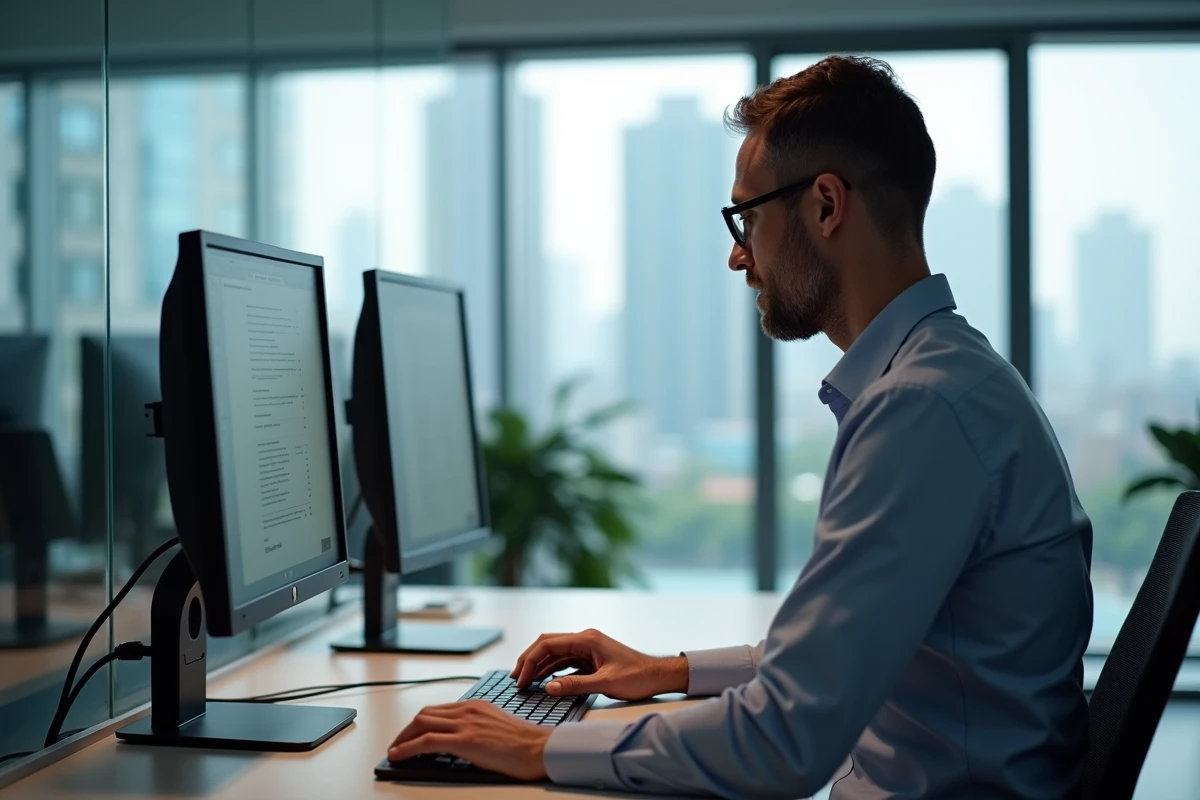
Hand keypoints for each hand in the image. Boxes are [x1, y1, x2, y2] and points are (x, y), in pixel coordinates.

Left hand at [387, 700, 551, 780]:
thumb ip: (475, 728)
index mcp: (476, 706)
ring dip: (402, 738)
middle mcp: (468, 709)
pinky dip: (407, 747)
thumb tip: (456, 744)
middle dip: (406, 730)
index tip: (411, 734)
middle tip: (397, 744)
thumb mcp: (495, 728)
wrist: (540, 749)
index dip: (419, 723)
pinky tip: (398, 755)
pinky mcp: (465, 739)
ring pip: (421, 723)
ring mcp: (466, 723)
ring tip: (394, 751)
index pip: (438, 710)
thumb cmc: (525, 744)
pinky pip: (427, 741)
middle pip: (425, 714)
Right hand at [511, 628, 688, 700]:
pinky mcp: (590, 658)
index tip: (520, 678)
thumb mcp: (606, 684)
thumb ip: (575, 685)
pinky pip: (564, 662)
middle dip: (529, 660)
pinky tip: (543, 681)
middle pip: (548, 644)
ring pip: (555, 653)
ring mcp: (587, 648)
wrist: (658, 676)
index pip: (549, 644)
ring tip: (524, 682)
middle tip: (515, 678)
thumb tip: (548, 687)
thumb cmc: (638, 677)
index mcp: (587, 639)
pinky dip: (551, 670)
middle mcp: (585, 639)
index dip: (530, 660)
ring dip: (539, 666)